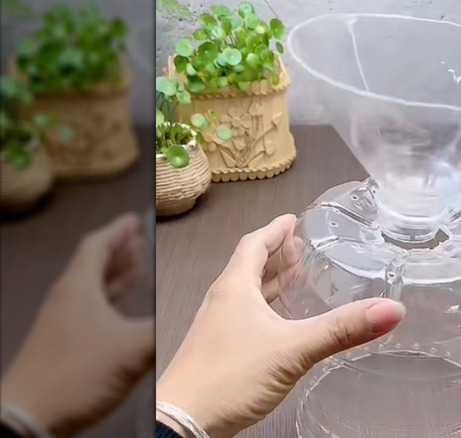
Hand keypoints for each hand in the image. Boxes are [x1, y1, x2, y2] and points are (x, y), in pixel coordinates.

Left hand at [0, 213, 152, 436]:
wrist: (30, 418)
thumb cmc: (81, 372)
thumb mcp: (132, 349)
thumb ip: (161, 328)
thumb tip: (196, 314)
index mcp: (80, 288)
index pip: (97, 246)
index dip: (118, 231)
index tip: (137, 218)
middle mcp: (68, 299)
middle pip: (93, 265)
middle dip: (119, 251)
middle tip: (142, 241)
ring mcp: (62, 323)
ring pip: (92, 289)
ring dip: (115, 276)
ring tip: (140, 269)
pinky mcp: (63, 344)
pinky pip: (91, 310)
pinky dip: (111, 302)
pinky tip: (126, 314)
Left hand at [155, 214, 405, 437]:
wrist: (182, 422)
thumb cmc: (229, 377)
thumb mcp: (293, 349)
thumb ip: (341, 330)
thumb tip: (391, 309)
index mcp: (234, 288)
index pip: (253, 244)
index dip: (275, 230)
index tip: (293, 219)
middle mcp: (223, 301)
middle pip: (249, 266)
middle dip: (276, 255)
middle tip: (301, 247)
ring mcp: (218, 327)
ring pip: (246, 293)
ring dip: (269, 282)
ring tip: (295, 278)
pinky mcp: (219, 351)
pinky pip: (245, 318)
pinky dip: (265, 310)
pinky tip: (281, 324)